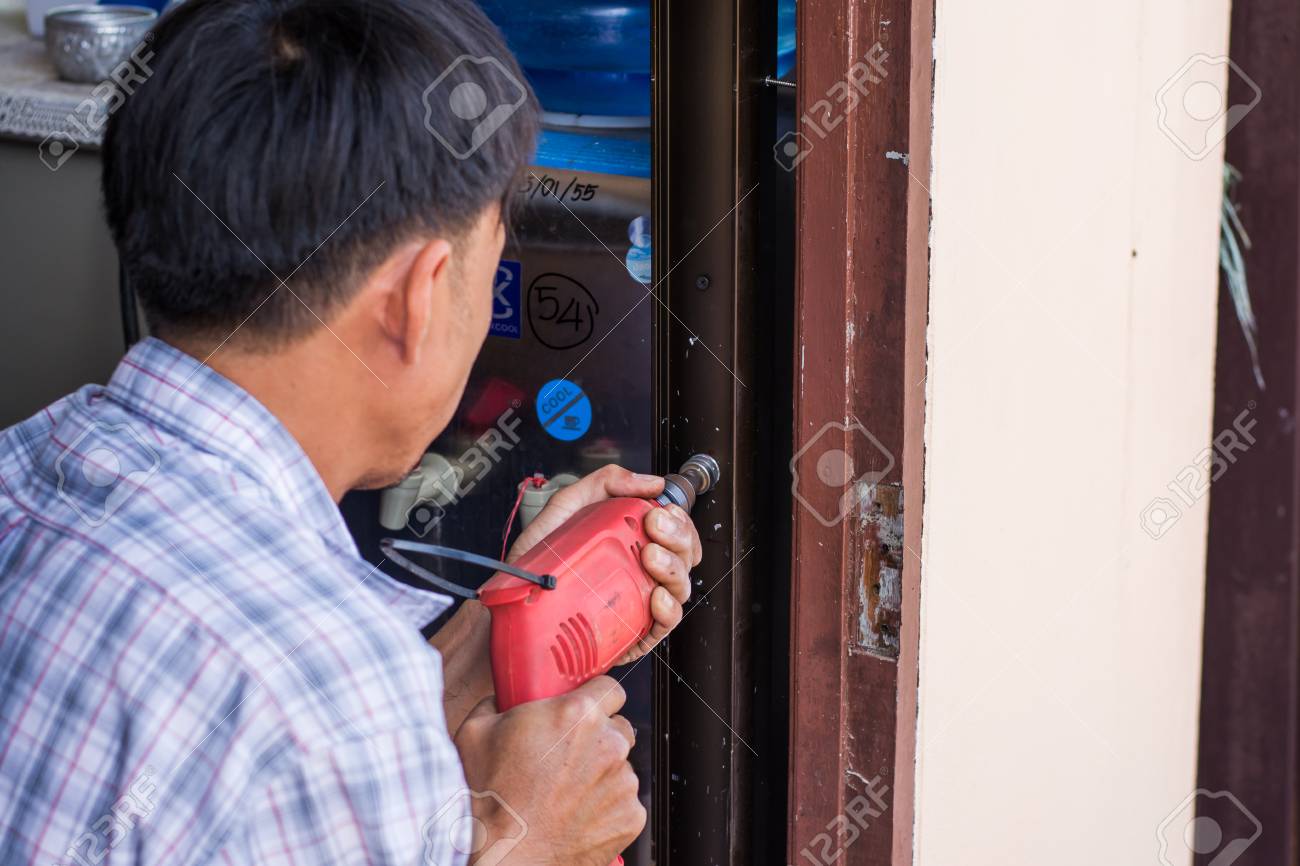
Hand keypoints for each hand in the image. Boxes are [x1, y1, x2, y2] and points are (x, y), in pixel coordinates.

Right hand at [453, 676, 643, 864]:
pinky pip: (624, 803)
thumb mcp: (476, 732)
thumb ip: (499, 702)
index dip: (595, 698)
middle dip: (598, 737)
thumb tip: (504, 697)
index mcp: (577, 715)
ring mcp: (623, 783)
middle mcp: (608, 745)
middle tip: (567, 755)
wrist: (501, 857)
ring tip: (564, 792)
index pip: (610, 689)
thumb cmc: (489, 800)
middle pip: (618, 728)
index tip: (585, 710)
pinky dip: (605, 807)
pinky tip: (574, 814)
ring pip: (621, 767)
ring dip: (600, 774)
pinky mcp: (630, 817)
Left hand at [508, 464, 702, 663]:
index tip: (658, 511)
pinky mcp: (632, 634)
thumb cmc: (536, 560)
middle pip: (684, 556)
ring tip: (650, 557)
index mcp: (632, 542)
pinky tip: (655, 597)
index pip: (675, 530)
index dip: (678, 519)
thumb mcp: (566, 508)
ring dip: (673, 569)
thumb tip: (650, 482)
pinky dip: (668, 610)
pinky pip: (664, 625)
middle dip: (679, 537)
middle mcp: (641, 572)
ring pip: (680, 587)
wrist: (508, 602)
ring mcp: (638, 602)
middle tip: (654, 527)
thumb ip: (604, 483)